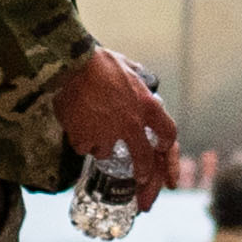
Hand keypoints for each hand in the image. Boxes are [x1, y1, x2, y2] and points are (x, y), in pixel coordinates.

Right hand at [51, 45, 178, 194]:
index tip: (162, 146)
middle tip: (142, 178)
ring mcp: (107, 134)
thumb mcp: (128, 67)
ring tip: (93, 131)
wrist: (73, 66)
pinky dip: (81, 141)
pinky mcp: (84, 138)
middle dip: (144, 172)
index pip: (168, 132)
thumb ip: (137, 77)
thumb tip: (141, 77)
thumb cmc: (100, 63)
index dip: (167, 142)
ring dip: (101, 146)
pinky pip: (84, 148)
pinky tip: (76, 128)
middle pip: (144, 158)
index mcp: (146, 105)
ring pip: (106, 153)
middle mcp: (131, 124)